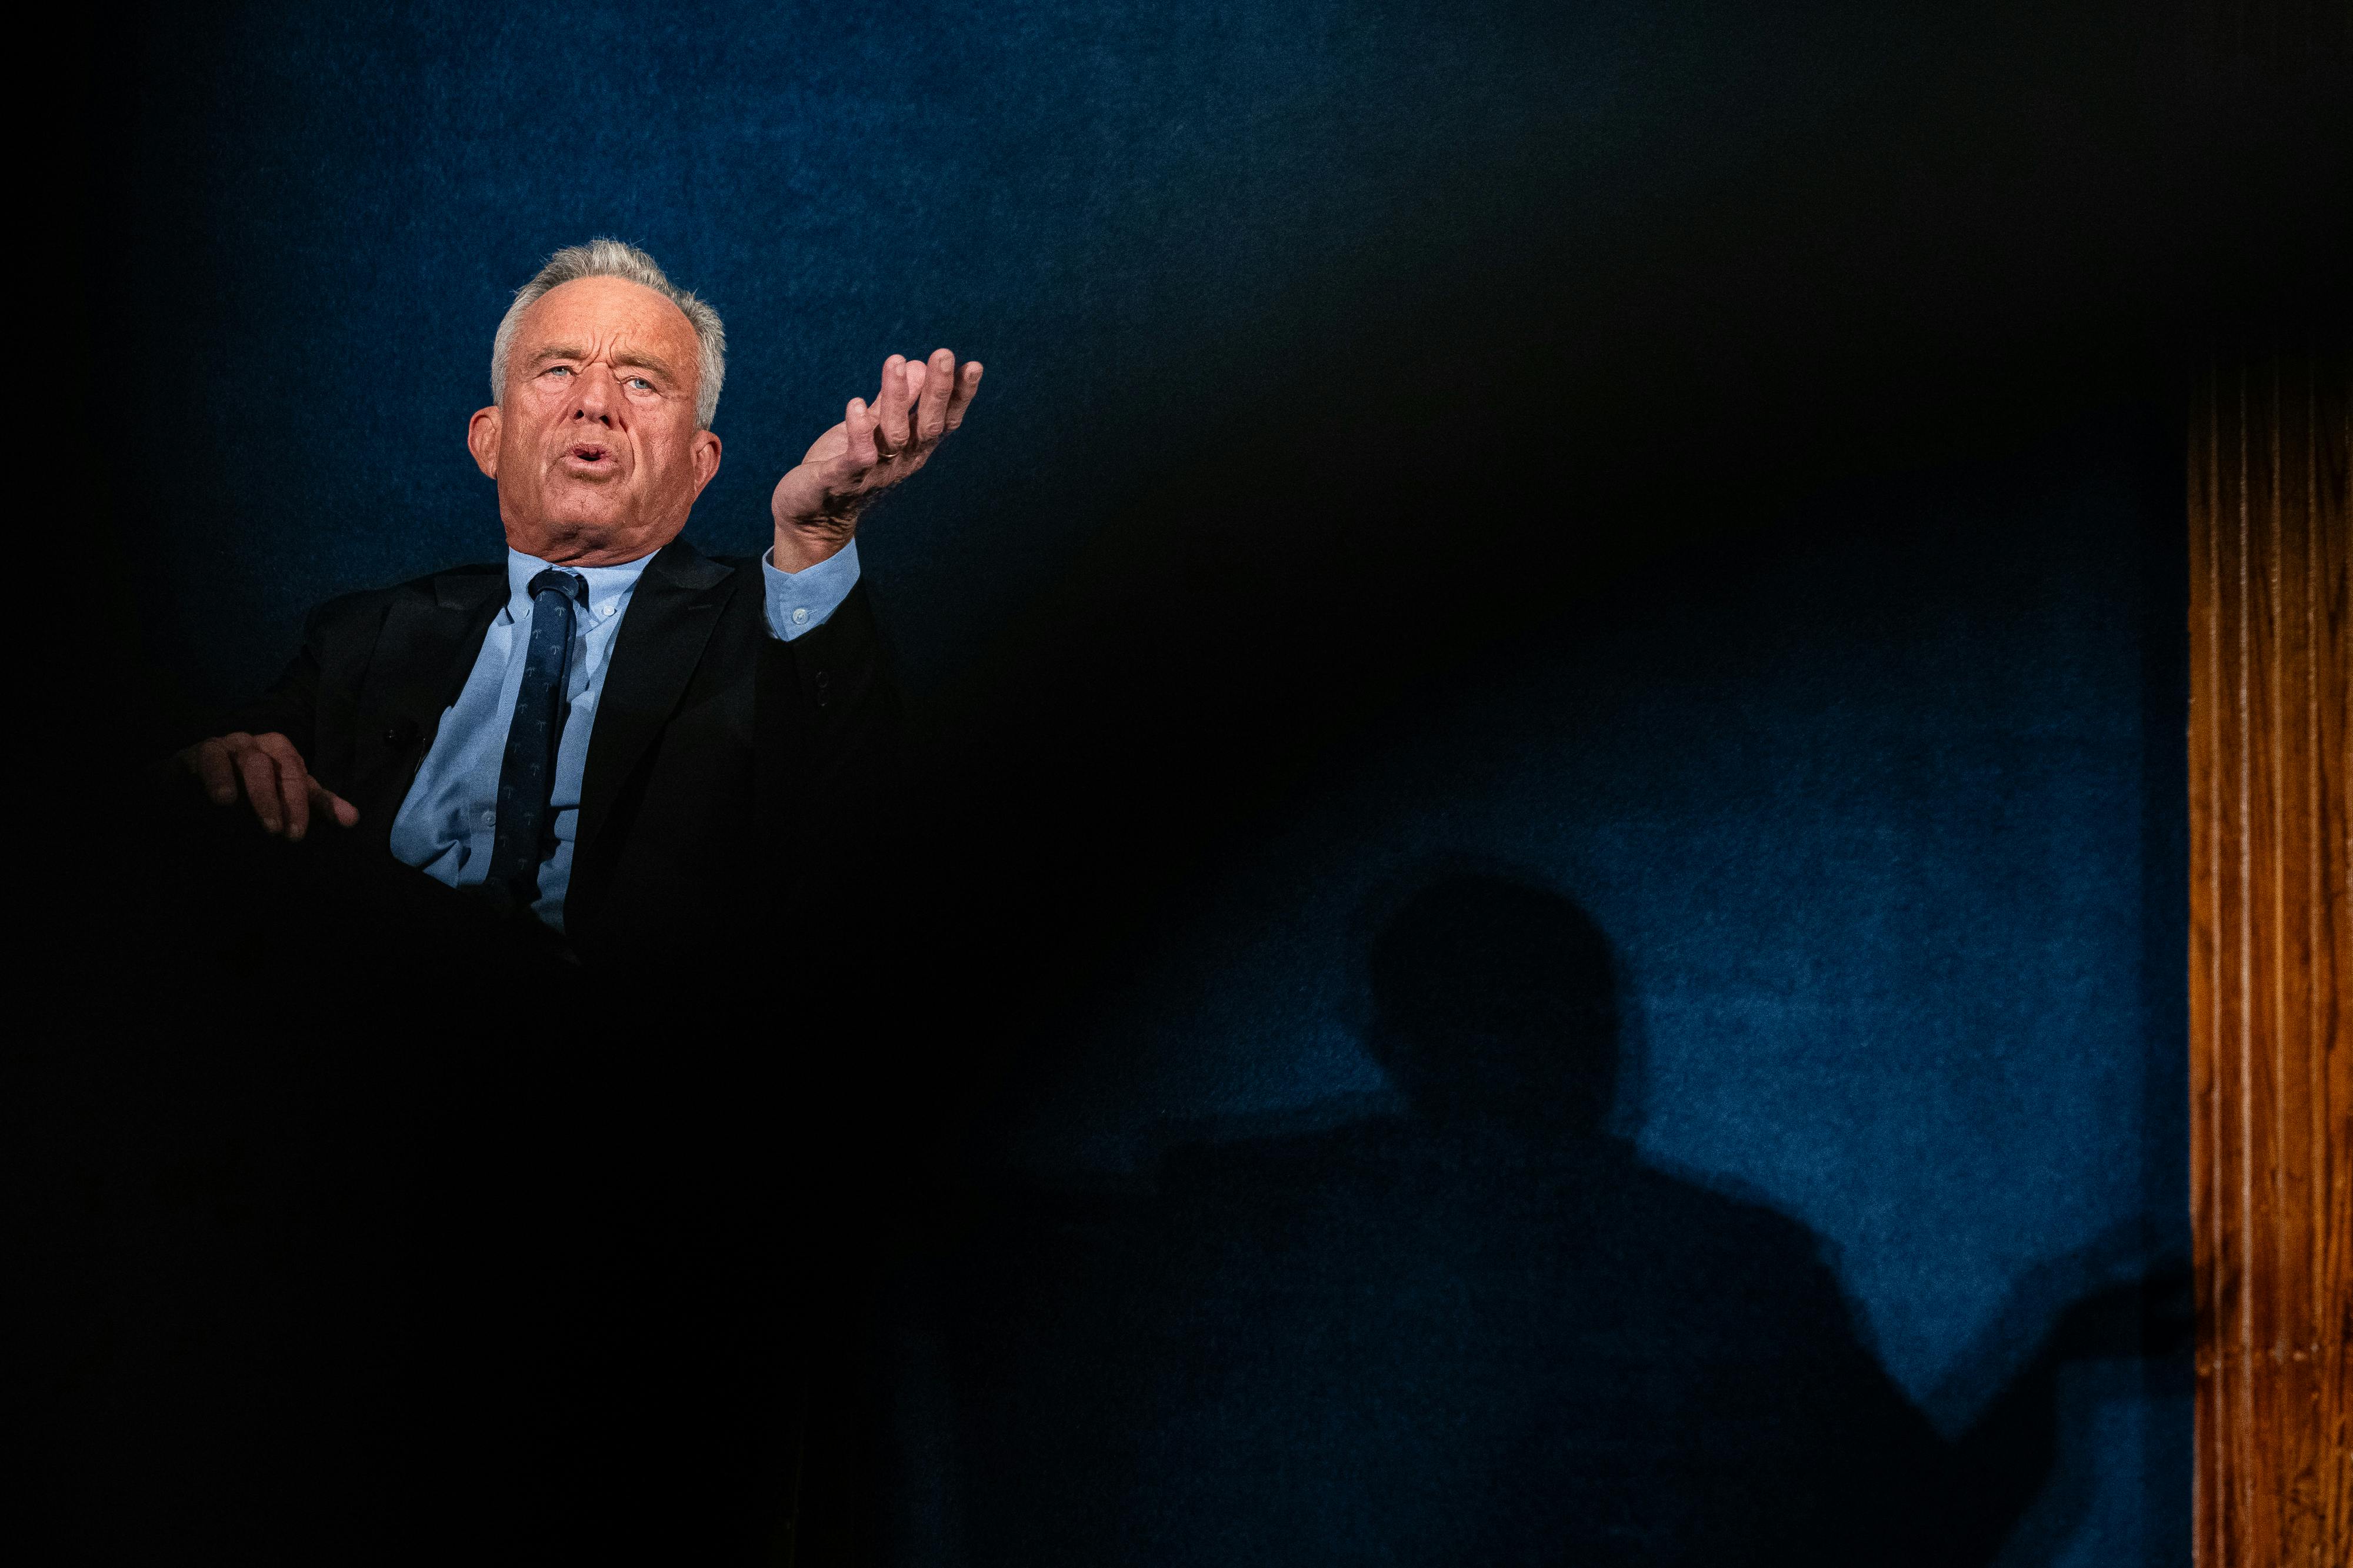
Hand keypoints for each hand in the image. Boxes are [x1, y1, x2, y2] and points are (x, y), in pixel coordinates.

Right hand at [177, 731, 358, 840]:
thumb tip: (353, 819)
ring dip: (251, 787)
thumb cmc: (249, 790)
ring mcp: (228, 745)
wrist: (197, 788)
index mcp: (280, 753)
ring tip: (253, 814)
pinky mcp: (199, 752)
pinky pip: (210, 756)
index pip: (298, 775)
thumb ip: (319, 805)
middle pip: (274, 765)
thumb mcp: (286, 798)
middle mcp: (256, 745)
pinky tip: (222, 798)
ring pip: (247, 760)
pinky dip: (217, 775)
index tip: (297, 834)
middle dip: (278, 798)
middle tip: (276, 830)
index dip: (302, 804)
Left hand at [770, 348, 982, 570]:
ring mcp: (875, 473)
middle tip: (945, 355)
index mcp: (913, 449)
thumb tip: (918, 364)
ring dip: (897, 397)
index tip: (973, 366)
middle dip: (938, 390)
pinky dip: (859, 430)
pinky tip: (855, 403)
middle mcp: (901, 462)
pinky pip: (858, 455)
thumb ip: (893, 402)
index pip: (944, 422)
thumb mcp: (873, 430)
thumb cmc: (844, 467)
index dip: (960, 397)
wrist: (811, 515)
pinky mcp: (844, 479)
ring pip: (895, 435)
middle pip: (928, 426)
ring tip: (896, 361)